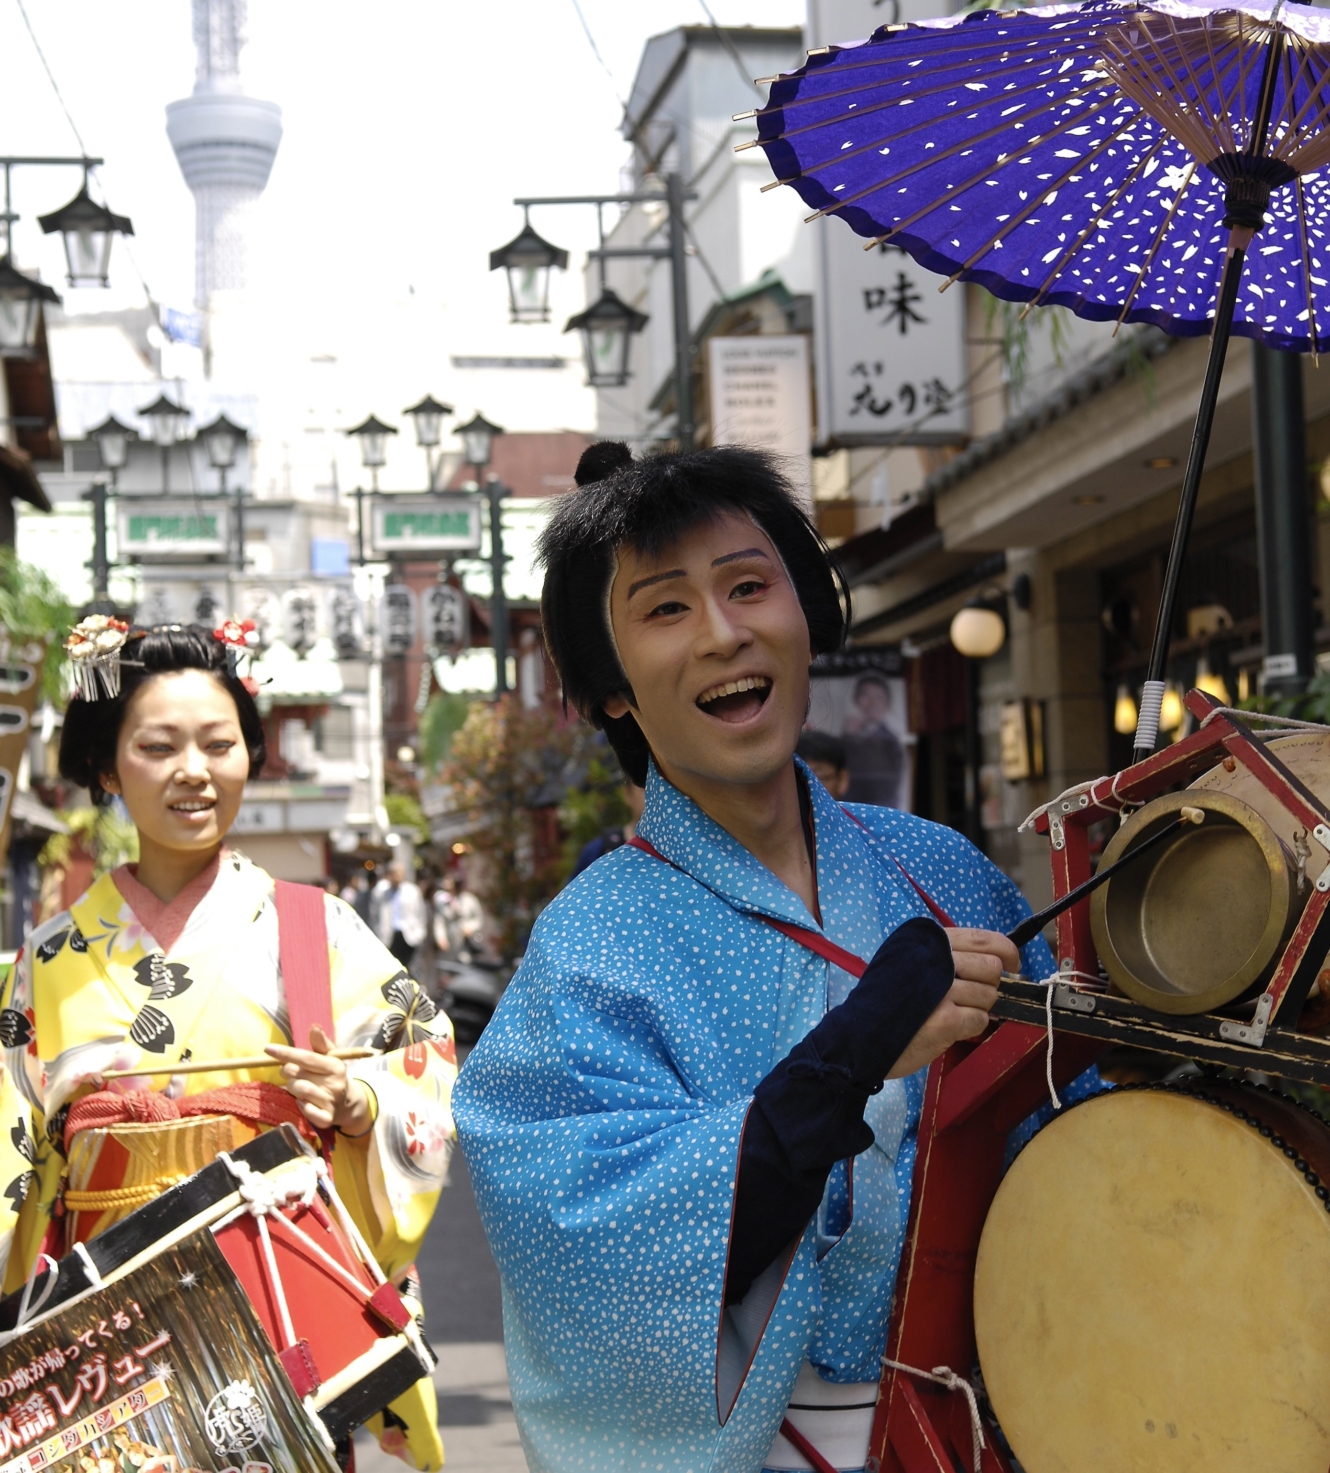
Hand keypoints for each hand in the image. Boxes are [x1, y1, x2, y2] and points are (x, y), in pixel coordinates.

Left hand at [266, 1025, 371, 1136]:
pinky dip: (300, 1105)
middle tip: (293, 1072)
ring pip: (297, 1091)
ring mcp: (330, 1101)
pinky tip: (303, 1102)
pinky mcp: (326, 1118)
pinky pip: (304, 1110)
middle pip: (296, 1074)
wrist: (347, 1102)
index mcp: (335, 1066)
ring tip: (299, 1086)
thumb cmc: (330, 1075)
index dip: (286, 1053)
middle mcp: (334, 1083)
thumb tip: (314, 1026)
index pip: (306, 1057)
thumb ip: (320, 1043)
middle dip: (288, 1072)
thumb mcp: (329, 1057)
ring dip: (292, 1088)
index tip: (268, 1048)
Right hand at [885, 927, 1017, 1078]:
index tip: (1012, 965)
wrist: (856, 1037)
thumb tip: (996, 960)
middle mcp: (933, 957)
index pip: (984, 938)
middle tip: (970, 999)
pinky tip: (949, 1028)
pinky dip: (971, 1027)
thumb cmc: (885, 1000)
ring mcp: (941, 988)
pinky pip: (980, 1019)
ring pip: (989, 995)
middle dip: (989, 987)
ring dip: (978, 1008)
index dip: (1007, 952)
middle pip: (992, 968)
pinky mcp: (946, 1019)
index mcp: (926, 939)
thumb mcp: (908, 962)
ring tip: (951, 1014)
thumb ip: (944, 955)